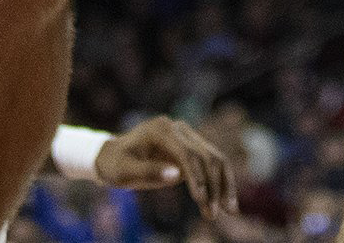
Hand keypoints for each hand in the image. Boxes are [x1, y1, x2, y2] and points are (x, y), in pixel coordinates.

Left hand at [96, 117, 237, 216]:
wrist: (114, 156)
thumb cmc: (115, 164)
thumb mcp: (124, 171)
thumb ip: (149, 171)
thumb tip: (177, 175)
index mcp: (162, 130)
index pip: (187, 153)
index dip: (197, 177)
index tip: (201, 201)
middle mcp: (179, 129)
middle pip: (207, 156)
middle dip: (215, 186)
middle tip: (215, 213)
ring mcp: (188, 138)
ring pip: (215, 160)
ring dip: (224, 185)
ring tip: (230, 211)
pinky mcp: (192, 149)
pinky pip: (211, 166)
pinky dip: (220, 184)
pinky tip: (223, 203)